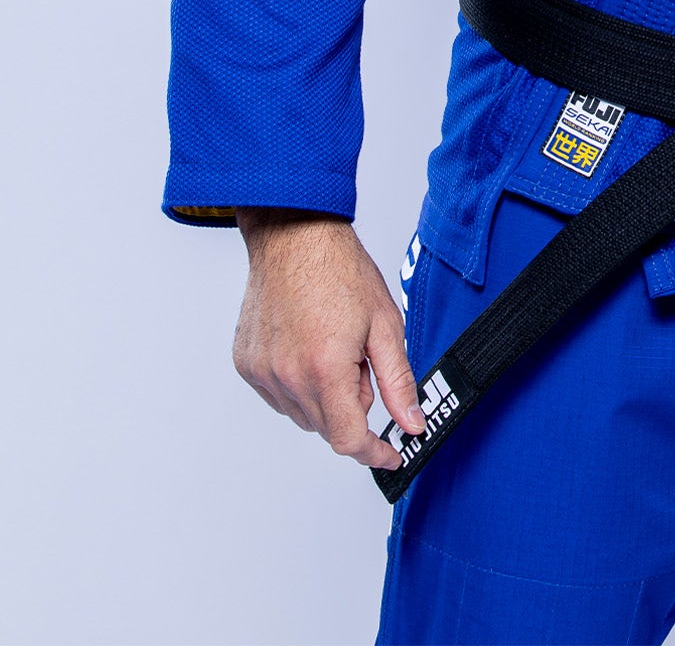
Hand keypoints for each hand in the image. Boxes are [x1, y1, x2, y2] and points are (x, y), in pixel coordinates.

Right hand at [233, 210, 427, 468]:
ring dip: (324, 395)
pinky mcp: (246, 364)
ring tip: (332, 345)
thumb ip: (398, 382)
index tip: (390, 454)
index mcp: (324, 368)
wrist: (294, 236)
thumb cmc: (339, 271)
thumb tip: (411, 424)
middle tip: (360, 359)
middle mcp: (287, 376)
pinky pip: (279, 394)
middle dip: (352, 404)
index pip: (348, 439)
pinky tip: (308, 345)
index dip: (374, 453)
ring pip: (303, 413)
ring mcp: (262, 372)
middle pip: (327, 426)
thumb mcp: (385, 325)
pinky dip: (298, 382)